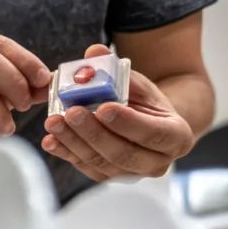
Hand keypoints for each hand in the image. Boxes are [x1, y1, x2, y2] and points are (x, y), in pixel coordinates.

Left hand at [42, 44, 194, 181]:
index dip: (127, 122)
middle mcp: (157, 162)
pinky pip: (85, 167)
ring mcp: (132, 174)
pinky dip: (66, 153)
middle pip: (123, 153)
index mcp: (176, 137)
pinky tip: (51, 140)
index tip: (102, 107)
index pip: (152, 133)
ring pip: (101, 163)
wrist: (146, 123)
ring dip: (74, 143)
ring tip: (53, 123)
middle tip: (70, 113)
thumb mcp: (137, 82)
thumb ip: (116, 69)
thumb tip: (93, 51)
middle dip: (93, 133)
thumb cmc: (143, 101)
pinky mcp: (109, 177)